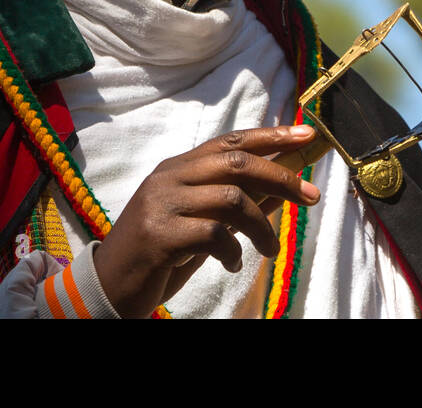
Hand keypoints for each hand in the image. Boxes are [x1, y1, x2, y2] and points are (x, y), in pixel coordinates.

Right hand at [91, 124, 320, 318]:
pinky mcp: (158, 234)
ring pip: (231, 198)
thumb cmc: (161, 254)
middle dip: (282, 178)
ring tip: (270, 250)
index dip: (272, 135)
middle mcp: (169, 177)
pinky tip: (233, 263)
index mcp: (178, 167)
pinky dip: (233, 250)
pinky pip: (213, 234)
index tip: (308, 135)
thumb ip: (236, 203)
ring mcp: (161, 203)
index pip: (231, 141)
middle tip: (312, 197)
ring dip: (261, 227)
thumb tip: (282, 188)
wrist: (109, 287)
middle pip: (238, 163)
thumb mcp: (202, 223)